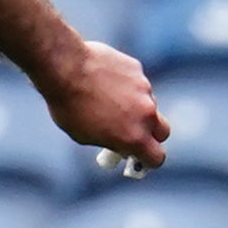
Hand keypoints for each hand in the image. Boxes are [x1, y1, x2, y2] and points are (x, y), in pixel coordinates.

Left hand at [40, 40, 169, 175]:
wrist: (65, 68)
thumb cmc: (69, 106)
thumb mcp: (84, 136)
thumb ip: (110, 141)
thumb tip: (118, 141)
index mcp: (134, 138)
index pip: (157, 157)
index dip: (148, 160)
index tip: (138, 158)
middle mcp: (146, 114)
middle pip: (162, 131)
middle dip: (151, 134)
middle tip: (132, 132)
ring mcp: (144, 89)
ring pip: (148, 103)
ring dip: (136, 107)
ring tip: (108, 100)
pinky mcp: (137, 69)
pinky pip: (136, 83)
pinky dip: (126, 85)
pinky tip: (104, 80)